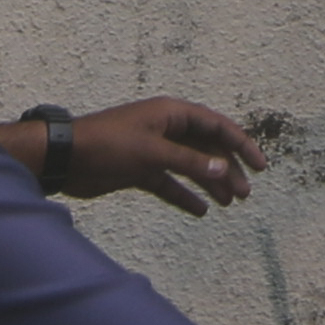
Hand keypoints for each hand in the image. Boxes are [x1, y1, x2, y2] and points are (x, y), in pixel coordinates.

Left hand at [61, 98, 263, 212]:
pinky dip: (184, 196)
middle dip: (227, 169)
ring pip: (190, 167)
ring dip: (209, 183)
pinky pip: (169, 183)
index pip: (216, 126)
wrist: (65, 158)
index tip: (260, 165)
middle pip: (206, 148)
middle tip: (244, 194)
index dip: (240, 143)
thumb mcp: (152, 152)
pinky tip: (200, 210)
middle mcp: (165, 129)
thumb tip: (223, 170)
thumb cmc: (108, 144)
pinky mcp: (139, 170)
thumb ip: (189, 162)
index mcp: (171, 114)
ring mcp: (153, 150)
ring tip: (228, 203)